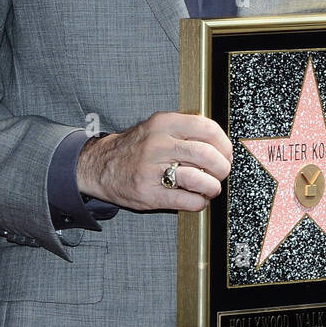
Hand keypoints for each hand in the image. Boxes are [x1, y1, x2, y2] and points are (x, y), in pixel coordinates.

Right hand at [76, 112, 231, 210]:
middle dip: (222, 167)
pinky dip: (199, 202)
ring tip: (211, 188)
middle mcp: (158, 144)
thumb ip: (186, 130)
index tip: (227, 153)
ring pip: (199, 179)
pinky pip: (187, 200)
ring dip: (213, 187)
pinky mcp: (149, 194)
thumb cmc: (136, 148)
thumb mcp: (158, 127)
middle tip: (222, 172)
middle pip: (207, 155)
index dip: (224, 144)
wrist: (98, 165)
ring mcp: (152, 170)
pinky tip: (197, 199)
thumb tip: (221, 144)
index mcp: (164, 123)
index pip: (207, 128)